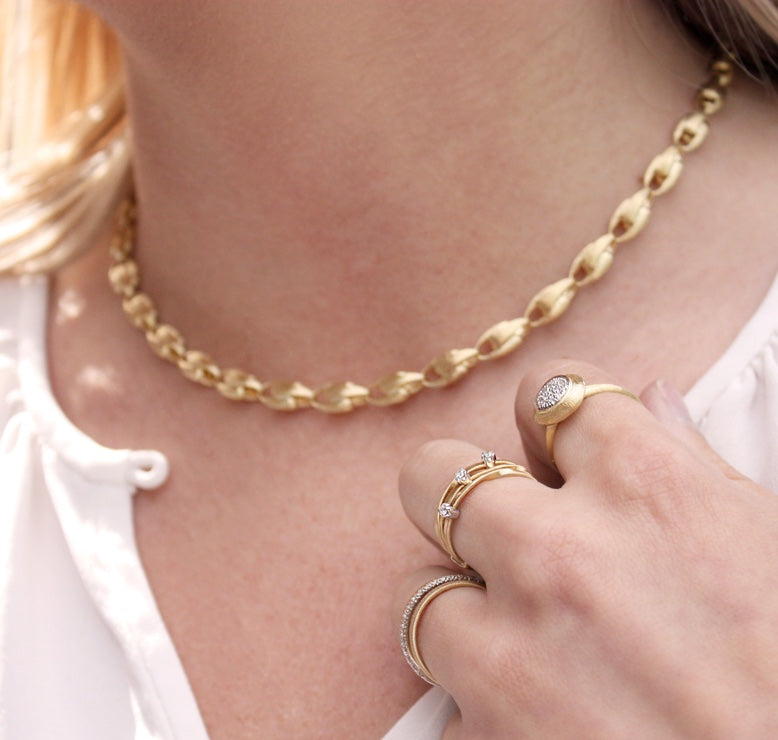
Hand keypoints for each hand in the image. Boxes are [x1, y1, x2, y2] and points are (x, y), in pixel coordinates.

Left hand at [395, 360, 777, 738]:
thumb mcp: (777, 552)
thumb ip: (702, 468)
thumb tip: (657, 401)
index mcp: (648, 491)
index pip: (551, 393)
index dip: (550, 416)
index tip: (557, 444)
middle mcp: (562, 555)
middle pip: (438, 473)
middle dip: (461, 494)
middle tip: (499, 527)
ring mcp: (512, 652)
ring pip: (416, 590)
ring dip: (454, 607)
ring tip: (512, 637)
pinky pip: (444, 702)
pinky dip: (477, 704)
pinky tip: (538, 719)